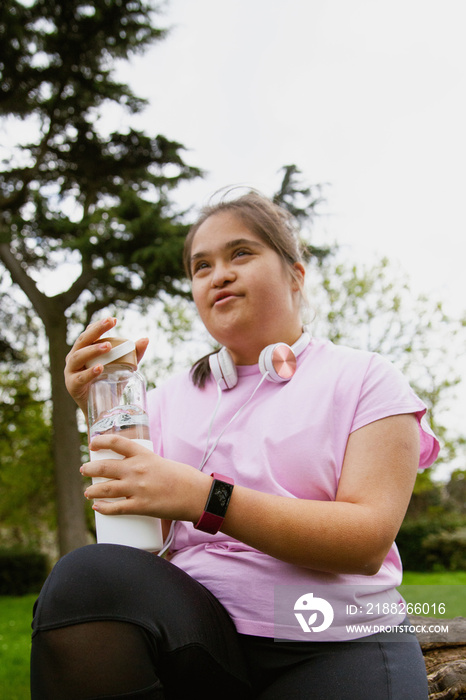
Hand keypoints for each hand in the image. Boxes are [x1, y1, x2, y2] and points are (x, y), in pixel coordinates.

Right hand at [64, 317, 148, 415]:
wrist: (102, 410)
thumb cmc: (110, 384)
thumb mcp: (123, 367)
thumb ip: (133, 355)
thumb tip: (145, 339)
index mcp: (83, 351)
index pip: (88, 334)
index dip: (99, 325)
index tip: (113, 319)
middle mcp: (74, 358)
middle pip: (82, 340)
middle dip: (96, 330)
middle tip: (110, 322)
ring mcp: (70, 372)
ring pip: (78, 356)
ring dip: (93, 350)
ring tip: (108, 346)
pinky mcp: (72, 386)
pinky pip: (80, 377)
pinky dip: (89, 372)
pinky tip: (100, 368)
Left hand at [81, 434, 210, 521]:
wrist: (196, 494)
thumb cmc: (183, 477)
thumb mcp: (161, 462)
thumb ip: (145, 464)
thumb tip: (132, 472)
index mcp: (144, 454)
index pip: (116, 442)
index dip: (101, 441)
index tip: (92, 444)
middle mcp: (137, 469)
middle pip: (104, 467)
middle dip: (90, 468)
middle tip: (84, 470)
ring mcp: (137, 488)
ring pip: (105, 489)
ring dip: (91, 490)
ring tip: (87, 491)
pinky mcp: (141, 506)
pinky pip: (116, 509)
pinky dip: (103, 509)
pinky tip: (97, 508)